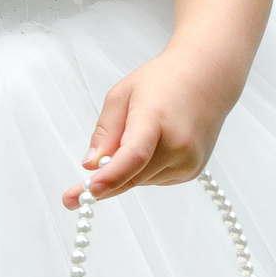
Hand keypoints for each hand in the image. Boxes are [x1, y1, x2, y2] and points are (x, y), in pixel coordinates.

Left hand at [68, 49, 243, 207]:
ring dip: (127, 170)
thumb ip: (105, 132)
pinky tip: (152, 145)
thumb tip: (90, 166)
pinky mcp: (193, 172)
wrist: (206, 79)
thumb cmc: (160, 82)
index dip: (111, 176)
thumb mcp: (121, 95)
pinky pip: (154, 179)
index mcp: (155, 120)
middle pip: (131, 175)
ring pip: (140, 181)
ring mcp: (189, 161)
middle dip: (104, 182)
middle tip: (69, 196)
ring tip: (135, 136)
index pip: (134, 155)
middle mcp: (178, 145)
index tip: (88, 191)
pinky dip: (143, 170)